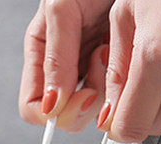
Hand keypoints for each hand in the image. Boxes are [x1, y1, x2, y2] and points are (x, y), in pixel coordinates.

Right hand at [20, 0, 113, 131]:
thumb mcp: (62, 9)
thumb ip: (54, 58)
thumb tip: (51, 107)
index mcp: (41, 57)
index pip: (34, 108)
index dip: (53, 113)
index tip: (79, 95)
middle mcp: (64, 69)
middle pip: (64, 116)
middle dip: (84, 102)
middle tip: (101, 71)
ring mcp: (91, 70)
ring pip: (92, 109)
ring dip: (108, 86)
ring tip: (114, 50)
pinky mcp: (116, 68)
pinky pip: (117, 94)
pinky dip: (124, 80)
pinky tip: (127, 52)